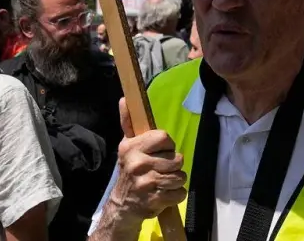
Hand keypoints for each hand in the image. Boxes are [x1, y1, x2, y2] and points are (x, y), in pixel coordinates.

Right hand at [105, 99, 186, 222]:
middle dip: (173, 166)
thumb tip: (124, 98)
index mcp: (132, 148)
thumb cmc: (129, 171)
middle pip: (177, 159)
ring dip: (175, 181)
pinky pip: (180, 193)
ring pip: (180, 176)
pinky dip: (176, 195)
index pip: (165, 138)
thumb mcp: (127, 145)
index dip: (167, 146)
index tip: (159, 152)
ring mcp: (147, 183)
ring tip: (163, 182)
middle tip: (160, 169)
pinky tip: (164, 194)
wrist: (122, 205)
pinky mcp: (155, 199)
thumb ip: (128, 122)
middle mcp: (138, 164)